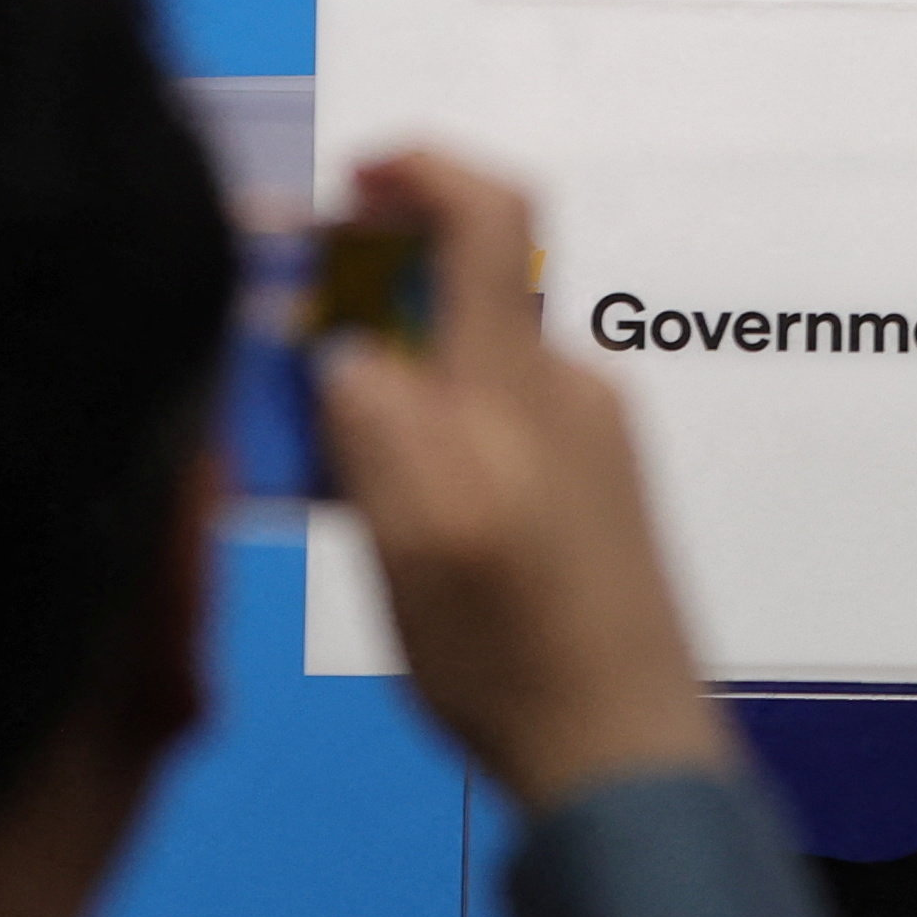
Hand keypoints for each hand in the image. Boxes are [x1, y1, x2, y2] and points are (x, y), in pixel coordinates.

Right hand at [310, 147, 739, 810]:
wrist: (623, 747)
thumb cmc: (508, 652)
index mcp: (520, 384)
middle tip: (292, 384)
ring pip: (471, 375)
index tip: (350, 181)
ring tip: (335, 486)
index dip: (422, 169)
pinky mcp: (600, 487)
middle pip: (465, 299)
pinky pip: (500, 428)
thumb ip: (377, 425)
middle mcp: (570, 388)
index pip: (493, 218)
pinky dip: (438, 444)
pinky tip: (400, 527)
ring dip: (398, 395)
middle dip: (372, 315)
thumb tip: (352, 348)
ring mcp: (594, 436)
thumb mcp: (411, 539)